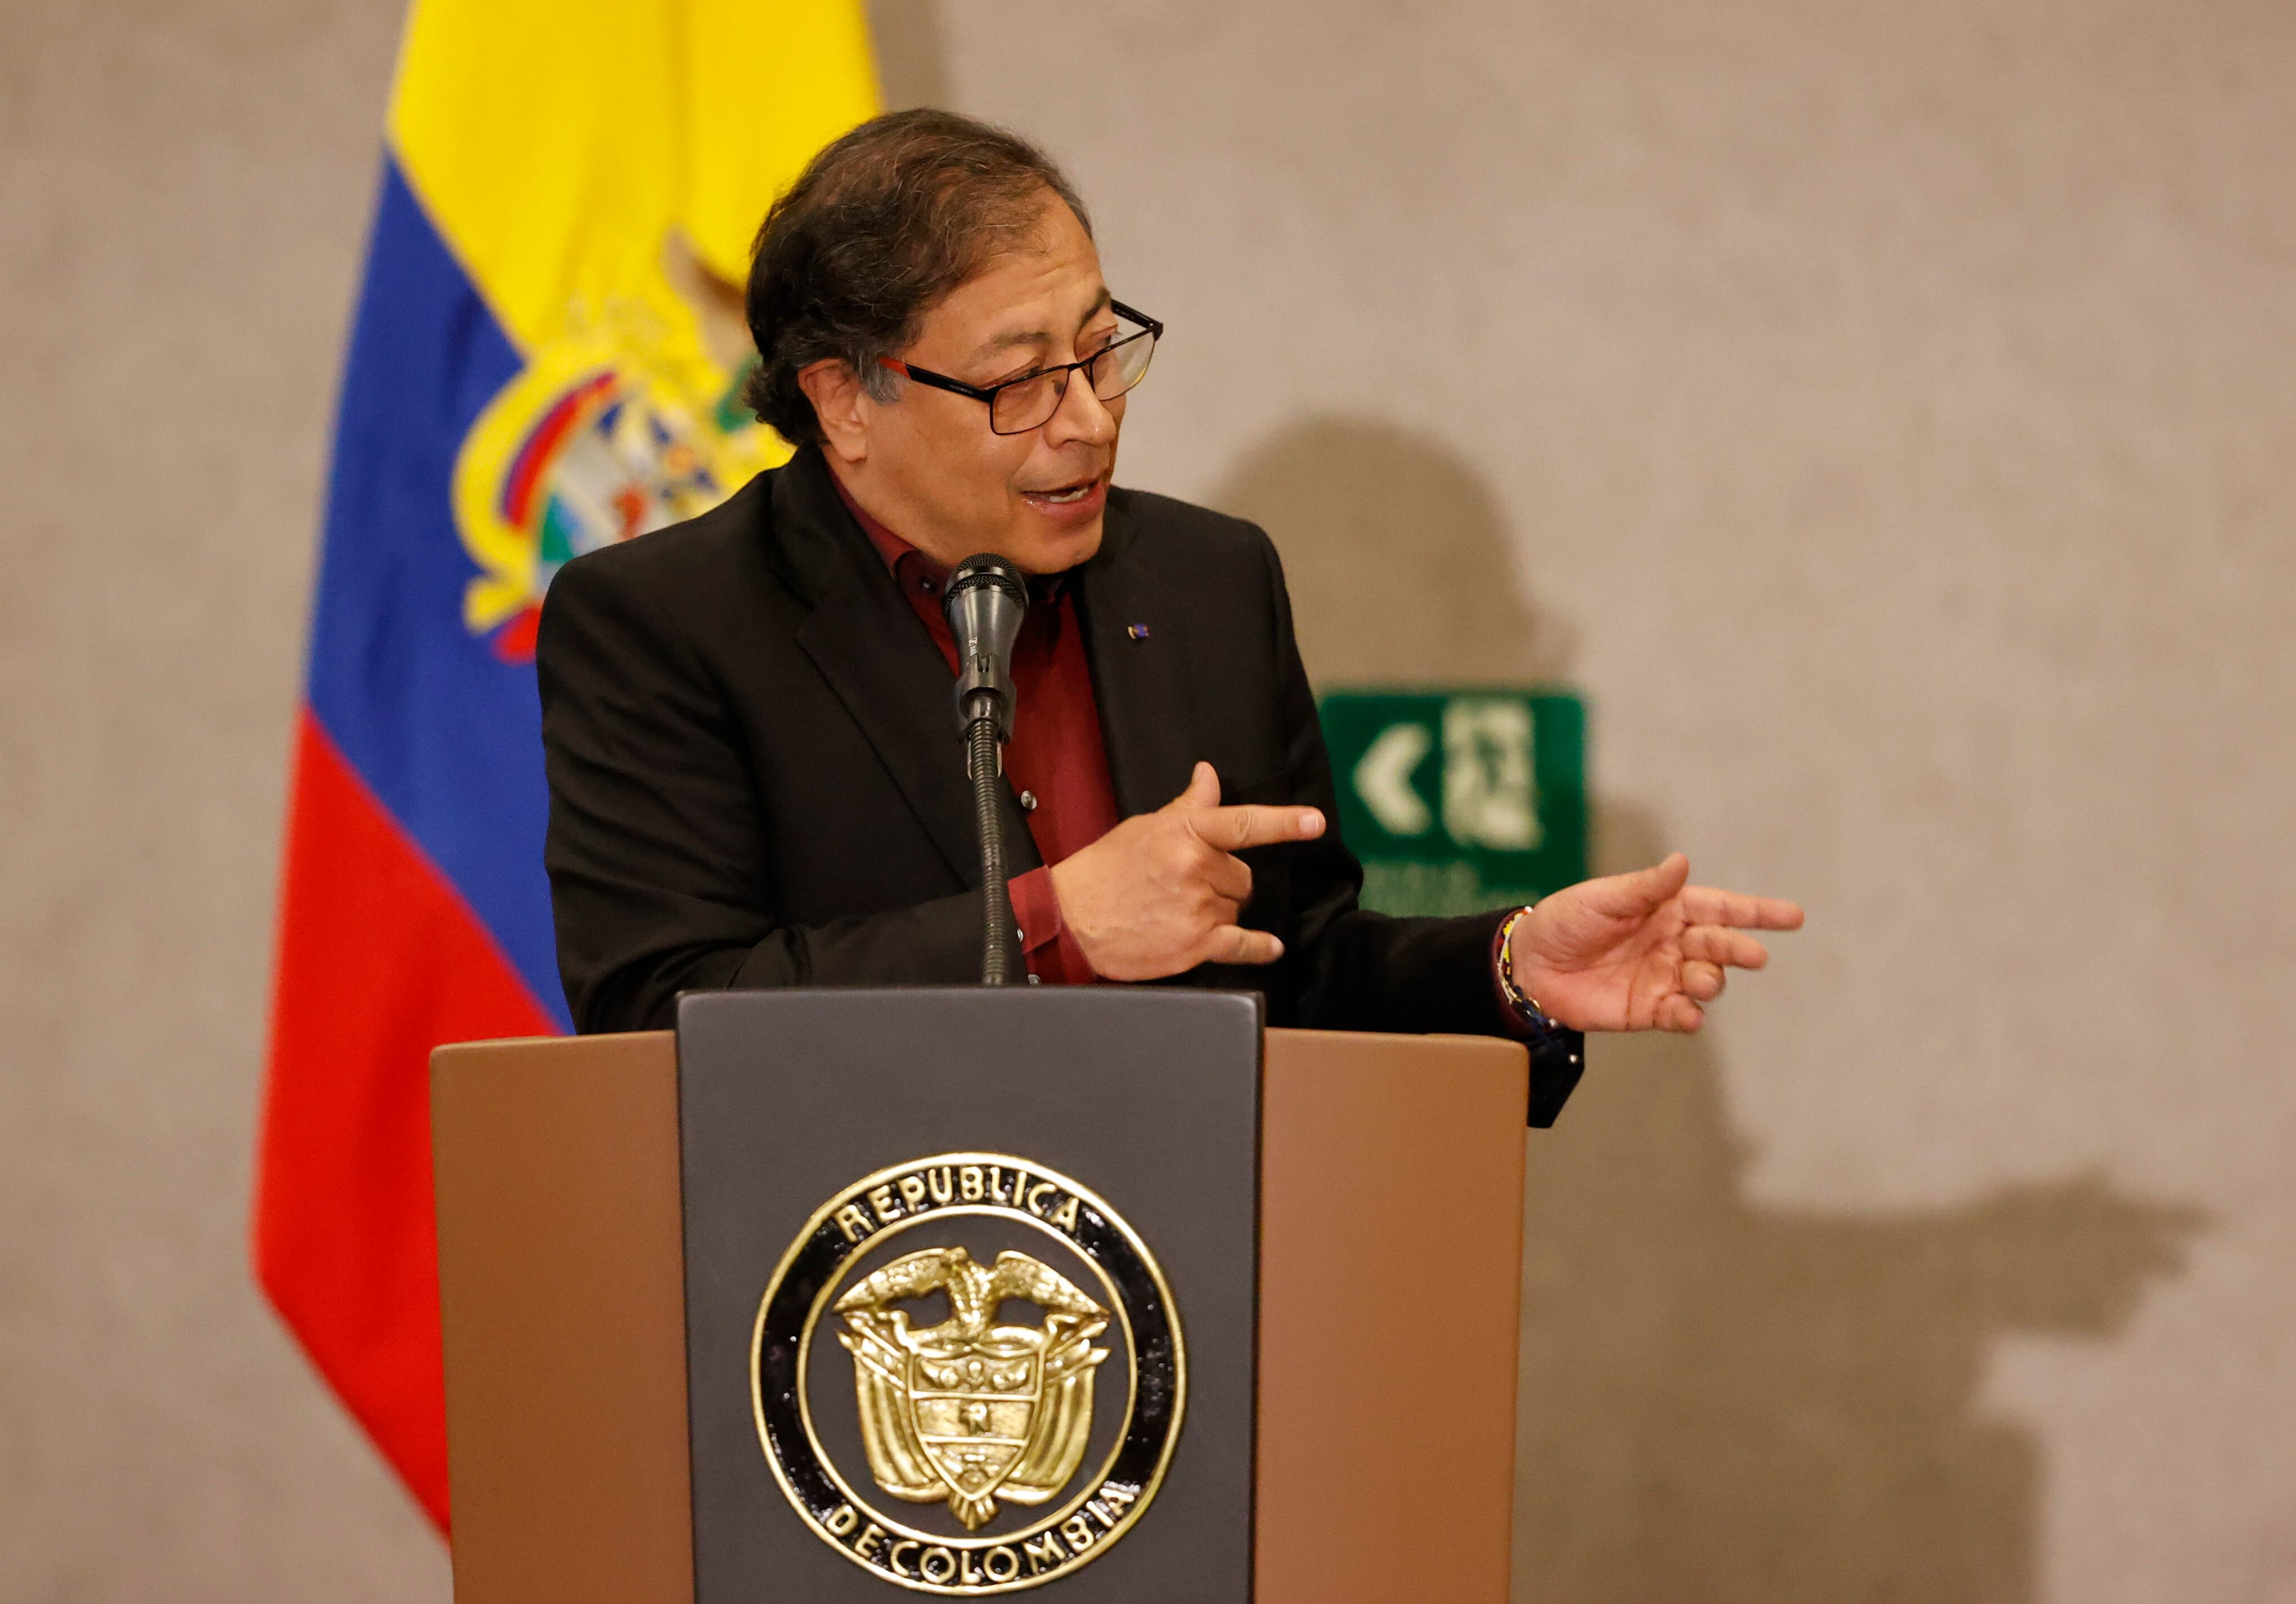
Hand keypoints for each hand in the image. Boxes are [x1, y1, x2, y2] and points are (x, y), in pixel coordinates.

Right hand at [1049, 762, 1325, 980]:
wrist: (1069, 919)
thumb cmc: (1104, 870)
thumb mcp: (1144, 828)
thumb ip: (1187, 807)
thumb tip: (1209, 775)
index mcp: (1184, 833)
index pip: (1243, 823)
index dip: (1284, 822)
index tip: (1315, 822)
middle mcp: (1195, 868)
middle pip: (1242, 876)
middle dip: (1224, 881)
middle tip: (1188, 885)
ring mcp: (1197, 907)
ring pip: (1238, 907)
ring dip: (1220, 910)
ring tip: (1180, 910)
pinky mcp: (1195, 944)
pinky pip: (1243, 944)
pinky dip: (1259, 947)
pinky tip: (1268, 947)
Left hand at [1508, 852, 1802, 1032]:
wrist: (1529, 965)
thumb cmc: (1566, 920)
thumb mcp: (1604, 897)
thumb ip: (1646, 887)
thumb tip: (1682, 862)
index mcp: (1668, 909)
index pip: (1721, 908)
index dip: (1757, 912)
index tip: (1794, 917)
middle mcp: (1673, 943)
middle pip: (1719, 946)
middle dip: (1739, 950)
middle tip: (1753, 956)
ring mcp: (1663, 977)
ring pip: (1706, 982)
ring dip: (1711, 982)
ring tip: (1699, 980)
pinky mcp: (1647, 1010)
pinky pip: (1679, 1014)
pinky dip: (1688, 1016)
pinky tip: (1689, 1015)